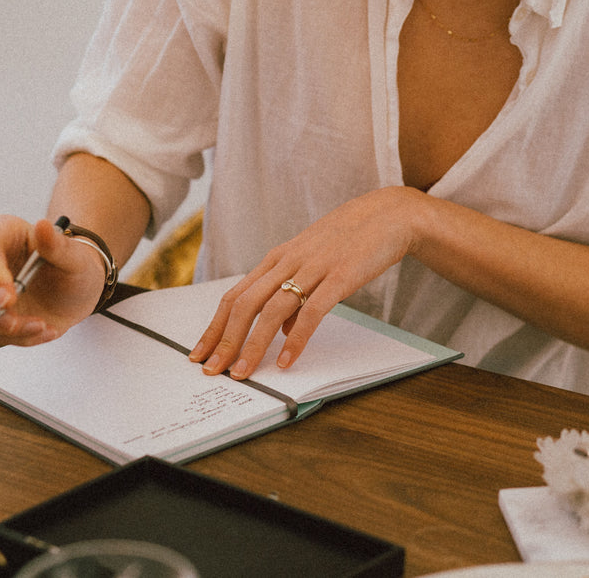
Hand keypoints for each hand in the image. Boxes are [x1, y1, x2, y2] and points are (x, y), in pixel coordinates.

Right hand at [0, 214, 108, 345]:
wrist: (77, 292)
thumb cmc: (75, 268)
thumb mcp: (75, 258)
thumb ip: (58, 246)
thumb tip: (42, 225)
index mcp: (5, 231)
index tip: (8, 299)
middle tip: (14, 322)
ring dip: (4, 327)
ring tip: (41, 326)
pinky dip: (15, 337)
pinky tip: (42, 330)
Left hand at [189, 187, 422, 378]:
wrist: (388, 215)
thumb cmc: (348, 241)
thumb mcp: (311, 264)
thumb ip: (293, 296)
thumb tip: (281, 332)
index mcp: (276, 259)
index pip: (234, 296)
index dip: (214, 327)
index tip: (201, 353)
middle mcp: (287, 262)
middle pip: (244, 305)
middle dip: (224, 341)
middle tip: (213, 371)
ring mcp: (312, 268)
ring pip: (270, 310)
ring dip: (252, 345)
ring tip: (243, 373)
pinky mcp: (339, 276)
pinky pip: (311, 312)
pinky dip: (296, 340)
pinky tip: (286, 360)